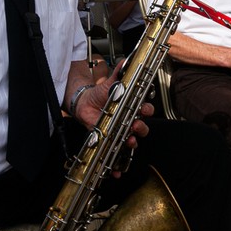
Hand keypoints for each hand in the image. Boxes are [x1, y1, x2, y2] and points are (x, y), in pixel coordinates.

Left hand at [75, 60, 151, 175]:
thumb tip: (126, 60)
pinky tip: (116, 171)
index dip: (146, 110)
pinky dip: (118, 165)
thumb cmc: (101, 94)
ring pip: (132, 140)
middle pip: (142, 127)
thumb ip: (120, 73)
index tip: (144, 109)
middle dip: (141, 128)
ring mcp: (120, 131)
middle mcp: (129, 120)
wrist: (84, 103)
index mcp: (132, 105)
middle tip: (135, 125)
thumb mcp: (111, 83)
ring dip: (133, 143)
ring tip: (129, 141)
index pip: (145, 109)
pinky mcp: (110, 140)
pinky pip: (117, 155)